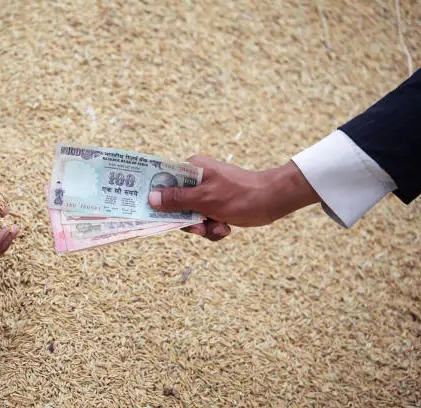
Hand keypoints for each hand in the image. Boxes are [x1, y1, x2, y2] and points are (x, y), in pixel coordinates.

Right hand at [148, 155, 319, 240]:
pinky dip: (214, 229)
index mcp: (192, 169)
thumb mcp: (205, 198)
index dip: (156, 196)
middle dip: (189, 220)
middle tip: (199, 226)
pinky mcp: (215, 207)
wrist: (272, 202)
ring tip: (220, 226)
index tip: (148, 210)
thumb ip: (177, 199)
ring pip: (190, 218)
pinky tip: (226, 227)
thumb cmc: (240, 195)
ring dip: (204, 227)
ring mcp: (206, 195)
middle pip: (176, 205)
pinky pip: (204, 223)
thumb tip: (151, 198)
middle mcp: (196, 181)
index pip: (164, 181)